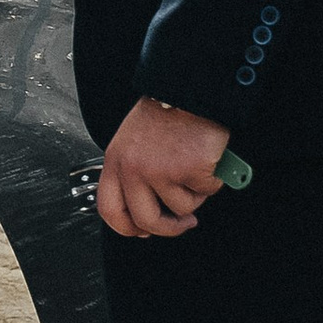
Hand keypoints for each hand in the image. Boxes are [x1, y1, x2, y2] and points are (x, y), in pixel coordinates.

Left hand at [96, 98, 230, 241]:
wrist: (190, 91)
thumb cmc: (165, 113)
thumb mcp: (133, 142)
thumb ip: (133, 173)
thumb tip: (144, 208)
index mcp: (116, 161)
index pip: (110, 210)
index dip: (127, 228)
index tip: (142, 231)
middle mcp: (134, 169)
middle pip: (147, 221)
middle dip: (169, 228)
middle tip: (183, 223)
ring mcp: (161, 171)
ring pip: (182, 207)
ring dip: (195, 194)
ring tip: (195, 168)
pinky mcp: (189, 170)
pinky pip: (206, 191)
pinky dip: (212, 180)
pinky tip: (207, 160)